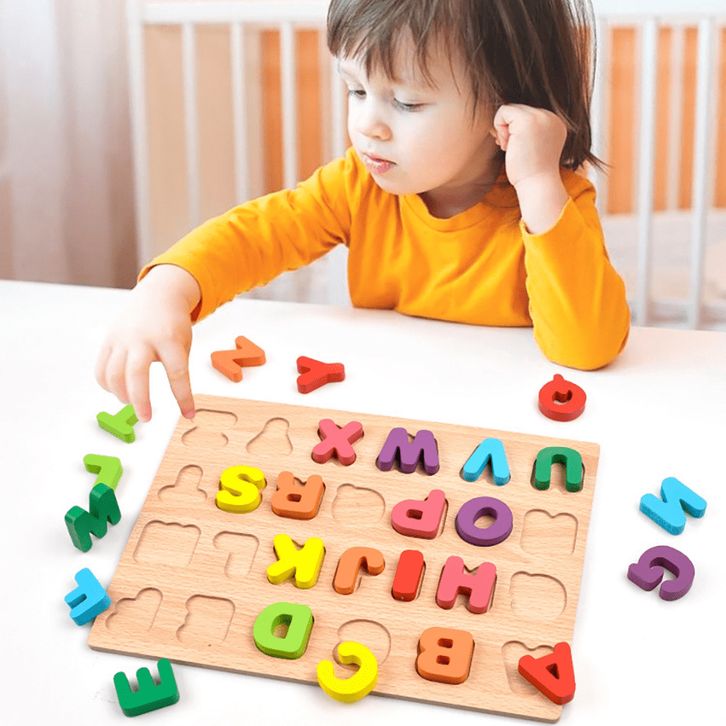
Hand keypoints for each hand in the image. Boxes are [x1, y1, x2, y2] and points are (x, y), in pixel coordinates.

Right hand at [95, 265, 199, 421]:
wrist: (158, 296)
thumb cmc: (173, 325)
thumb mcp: (183, 344)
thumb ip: (178, 370)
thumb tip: (178, 403)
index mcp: (169, 339)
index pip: (177, 372)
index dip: (183, 397)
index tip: (188, 414)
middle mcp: (143, 338)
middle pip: (136, 374)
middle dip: (140, 401)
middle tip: (146, 418)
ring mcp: (123, 338)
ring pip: (114, 374)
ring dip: (122, 395)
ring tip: (132, 403)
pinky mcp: (109, 340)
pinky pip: (101, 368)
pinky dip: (108, 385)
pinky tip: (119, 391)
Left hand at [490, 104, 567, 188]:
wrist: (537, 185)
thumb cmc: (530, 173)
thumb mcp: (532, 146)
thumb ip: (526, 131)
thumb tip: (505, 119)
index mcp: (555, 123)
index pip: (527, 114)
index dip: (515, 130)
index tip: (516, 147)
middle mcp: (551, 116)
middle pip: (518, 110)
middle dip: (509, 129)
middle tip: (510, 148)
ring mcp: (540, 116)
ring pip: (510, 109)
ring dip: (503, 129)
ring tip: (509, 146)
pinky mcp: (527, 121)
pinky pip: (503, 111)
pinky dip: (498, 126)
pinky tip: (506, 144)